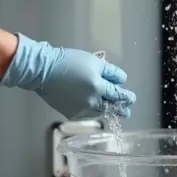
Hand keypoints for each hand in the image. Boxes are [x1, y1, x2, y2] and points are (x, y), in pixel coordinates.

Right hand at [0, 34, 135, 118]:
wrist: (44, 71)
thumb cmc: (69, 62)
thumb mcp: (94, 62)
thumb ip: (110, 72)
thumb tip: (121, 81)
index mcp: (98, 87)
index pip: (118, 95)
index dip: (127, 97)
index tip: (132, 98)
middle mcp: (91, 102)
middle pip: (111, 108)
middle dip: (120, 110)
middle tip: (126, 112)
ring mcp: (81, 110)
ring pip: (99, 112)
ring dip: (105, 110)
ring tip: (109, 108)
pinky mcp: (71, 114)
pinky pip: (87, 114)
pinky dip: (92, 111)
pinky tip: (92, 106)